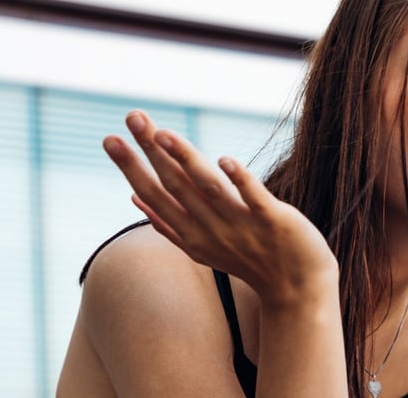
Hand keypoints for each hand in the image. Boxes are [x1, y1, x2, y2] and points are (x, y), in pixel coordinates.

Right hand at [102, 110, 336, 304]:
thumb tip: (133, 197)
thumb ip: (168, 223)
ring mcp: (241, 226)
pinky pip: (253, 197)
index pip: (154, 195)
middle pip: (174, 185)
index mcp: (191, 233)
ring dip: (186, 158)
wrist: (297, 289)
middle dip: (149, 152)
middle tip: (131, 117)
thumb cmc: (249, 260)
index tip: (110, 138)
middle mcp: (210, 230)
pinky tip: (225, 159)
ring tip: (164, 133)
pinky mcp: (273, 221)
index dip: (131, 167)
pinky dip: (239, 179)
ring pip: (208, 188)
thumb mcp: (201, 246)